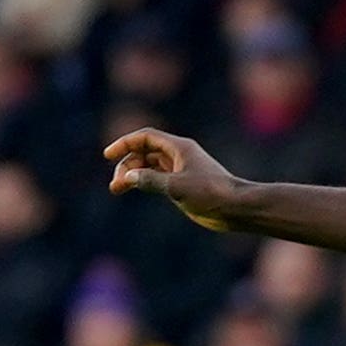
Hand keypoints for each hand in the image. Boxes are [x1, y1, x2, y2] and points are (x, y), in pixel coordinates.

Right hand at [104, 129, 243, 231]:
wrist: (237, 208)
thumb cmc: (211, 194)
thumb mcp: (177, 187)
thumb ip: (150, 180)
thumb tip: (128, 176)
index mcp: (178, 148)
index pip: (145, 137)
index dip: (124, 143)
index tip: (108, 155)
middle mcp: (179, 155)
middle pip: (144, 152)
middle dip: (126, 164)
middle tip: (116, 184)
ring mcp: (181, 169)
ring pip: (149, 165)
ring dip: (133, 174)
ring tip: (117, 189)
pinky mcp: (184, 184)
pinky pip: (157, 177)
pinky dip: (144, 181)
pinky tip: (134, 189)